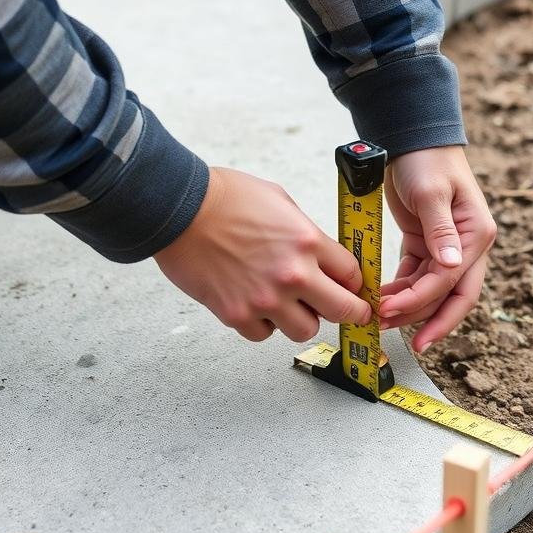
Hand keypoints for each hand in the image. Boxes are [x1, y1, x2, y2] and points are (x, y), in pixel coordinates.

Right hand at [155, 167, 372, 342]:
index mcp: (307, 242)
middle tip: (347, 312)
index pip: (352, 275)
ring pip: (305, 331)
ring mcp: (265, 299)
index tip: (350, 287)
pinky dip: (264, 325)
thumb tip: (320, 255)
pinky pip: (264, 335)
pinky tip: (255, 304)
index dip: (353, 282)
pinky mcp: (237, 314)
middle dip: (348, 311)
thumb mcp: (280, 201)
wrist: (178, 209)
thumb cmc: (224, 197)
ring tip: (287, 303)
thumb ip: (305, 233)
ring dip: (301, 319)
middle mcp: (292, 274)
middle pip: (342, 311)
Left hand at [379, 146, 495, 352]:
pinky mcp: (426, 244)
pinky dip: (401, 290)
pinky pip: (417, 277)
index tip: (393, 311)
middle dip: (427, 319)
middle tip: (398, 337)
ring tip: (381, 317)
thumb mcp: (431, 192)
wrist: (413, 138)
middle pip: (453, 296)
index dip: (424, 301)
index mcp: (476, 234)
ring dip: (409, 306)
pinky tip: (382, 298)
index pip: (452, 279)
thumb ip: (440, 229)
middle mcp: (467, 245)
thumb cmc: (426, 160)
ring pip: (432, 291)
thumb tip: (451, 264)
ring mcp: (448, 247)